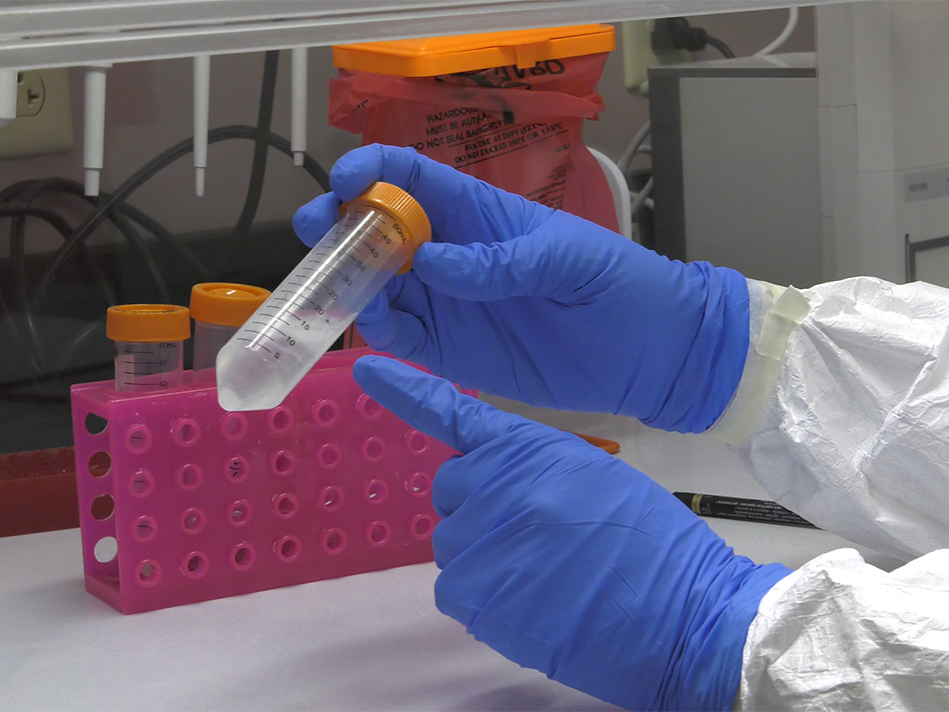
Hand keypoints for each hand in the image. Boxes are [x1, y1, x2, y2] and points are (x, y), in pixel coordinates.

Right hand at [295, 144, 748, 432]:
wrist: (648, 354)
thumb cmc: (618, 286)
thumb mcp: (568, 259)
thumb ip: (501, 261)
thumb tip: (431, 262)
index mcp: (479, 214)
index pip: (413, 179)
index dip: (373, 172)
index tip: (347, 183)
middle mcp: (451, 255)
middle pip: (378, 231)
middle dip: (340, 226)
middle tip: (319, 235)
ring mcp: (447, 304)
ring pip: (378, 285)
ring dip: (351, 281)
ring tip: (343, 286)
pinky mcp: (450, 350)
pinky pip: (400, 335)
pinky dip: (378, 327)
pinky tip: (377, 323)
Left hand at [352, 354, 790, 711]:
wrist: (680, 613)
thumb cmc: (650, 541)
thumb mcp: (592, 474)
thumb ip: (531, 466)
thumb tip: (490, 483)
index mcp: (528, 448)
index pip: (454, 412)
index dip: (406, 390)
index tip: (367, 368)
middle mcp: (493, 486)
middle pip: (450, 488)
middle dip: (477, 506)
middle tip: (531, 533)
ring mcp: (479, 541)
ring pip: (452, 542)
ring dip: (483, 554)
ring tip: (542, 573)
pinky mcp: (473, 595)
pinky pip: (455, 587)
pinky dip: (485, 595)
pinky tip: (531, 601)